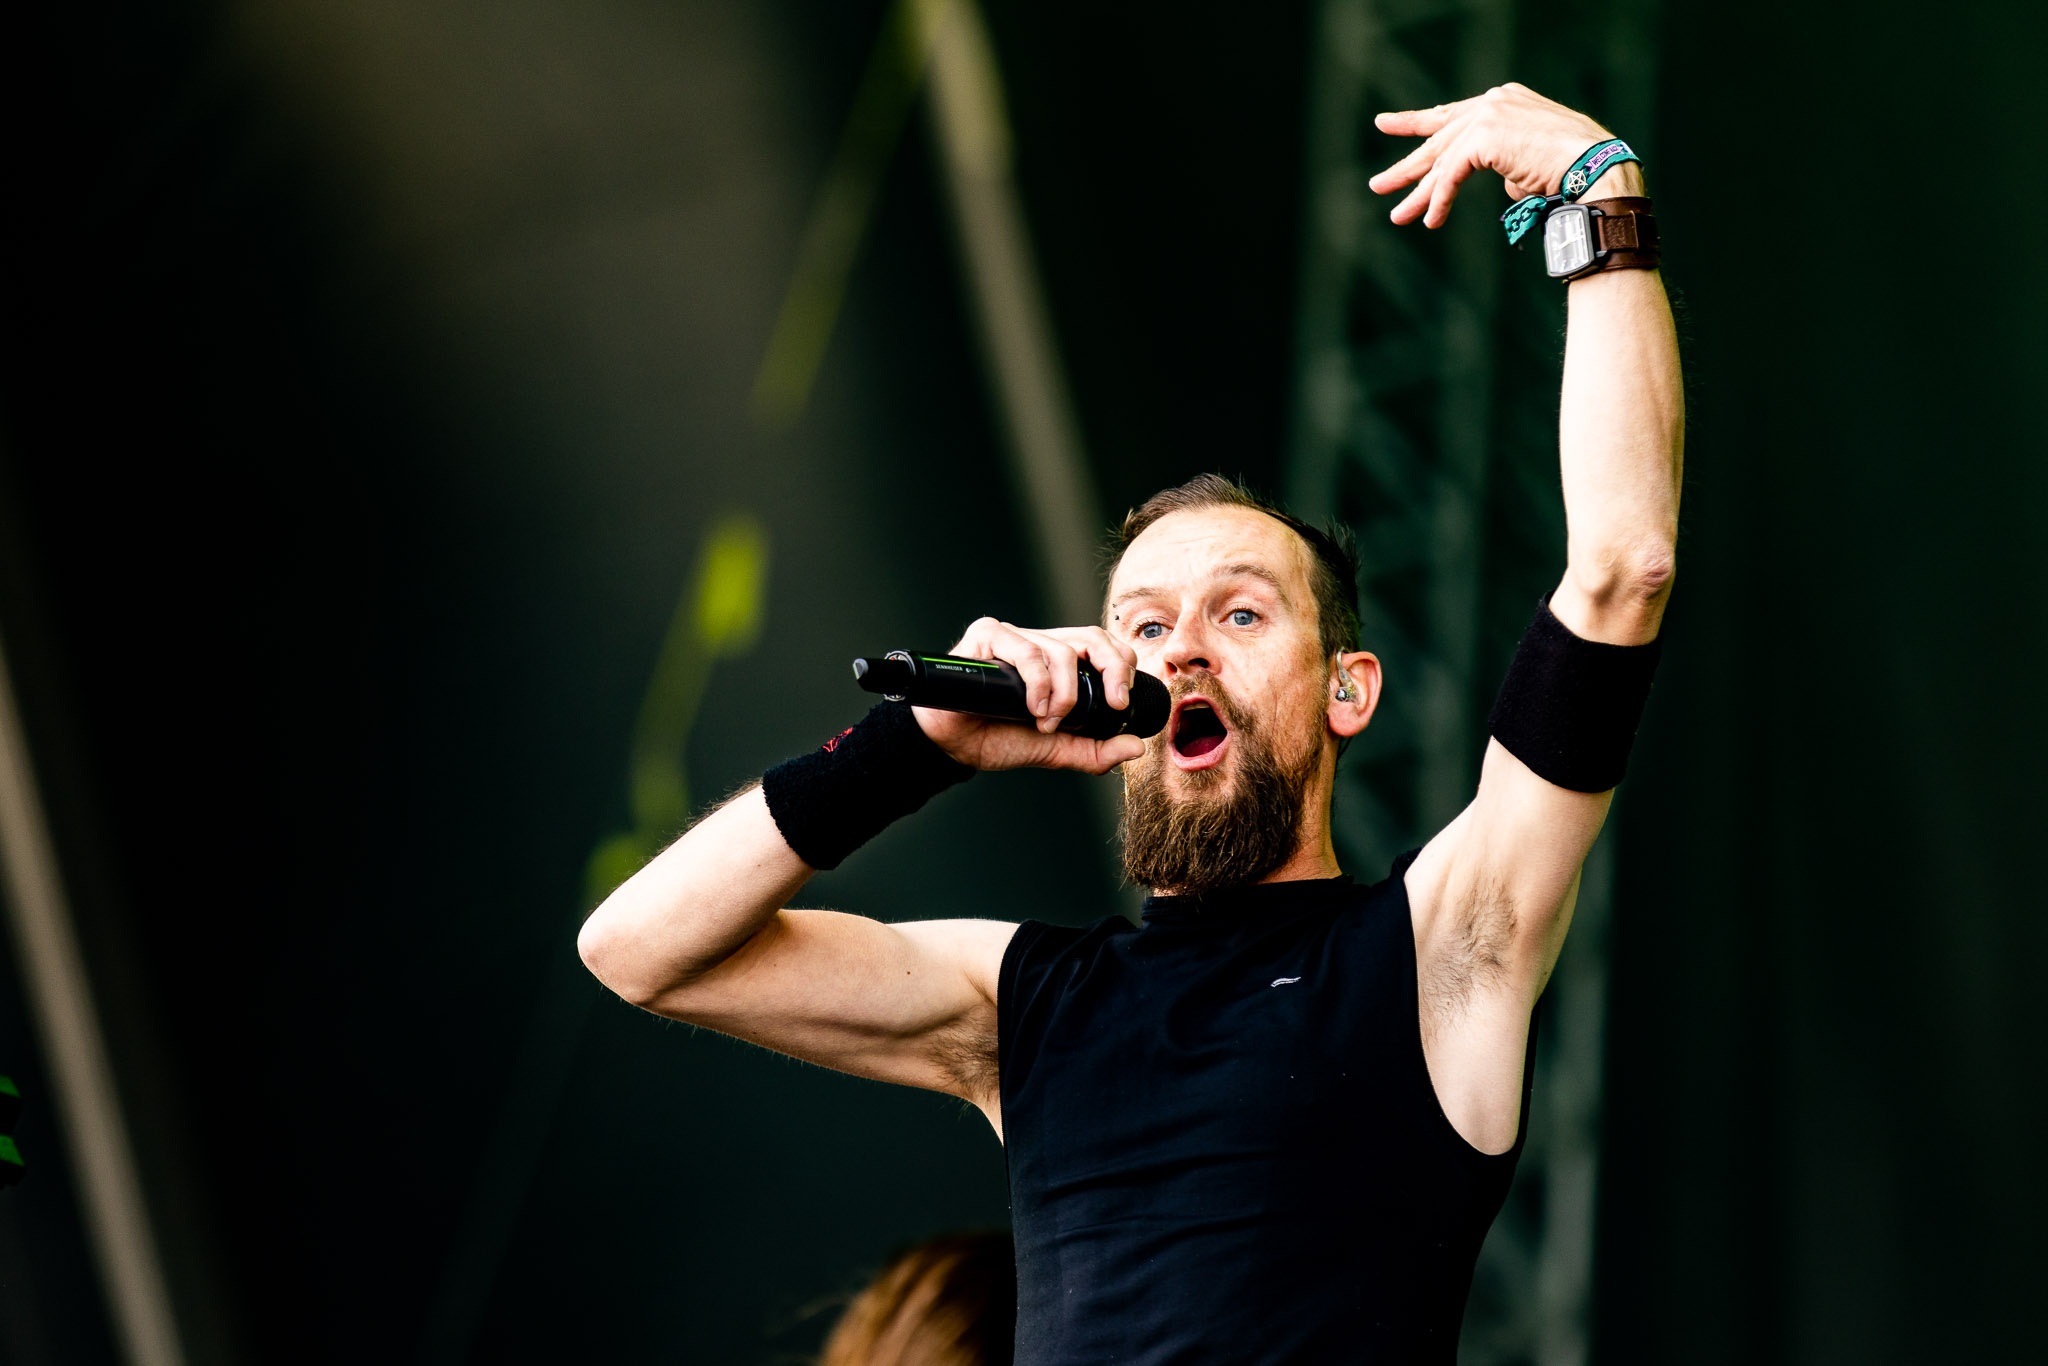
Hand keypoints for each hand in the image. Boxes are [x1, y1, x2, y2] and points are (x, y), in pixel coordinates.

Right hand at [914, 618, 1148, 774]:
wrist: (952, 745)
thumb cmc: (995, 737)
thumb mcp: (1055, 750)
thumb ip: (1094, 750)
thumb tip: (1135, 747)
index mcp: (1058, 662)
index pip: (1103, 646)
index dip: (1122, 666)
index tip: (1122, 703)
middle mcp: (1040, 644)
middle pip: (1092, 637)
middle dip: (1113, 668)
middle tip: (1114, 702)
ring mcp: (1013, 637)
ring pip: (1061, 650)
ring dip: (1064, 694)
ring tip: (1047, 721)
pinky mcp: (987, 636)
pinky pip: (1026, 650)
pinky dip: (1038, 683)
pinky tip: (1032, 707)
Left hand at [1367, 83, 1634, 229]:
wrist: (1595, 166)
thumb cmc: (1572, 170)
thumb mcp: (1529, 163)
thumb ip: (1505, 166)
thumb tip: (1502, 185)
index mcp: (1502, 101)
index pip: (1450, 114)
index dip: (1416, 122)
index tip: (1387, 124)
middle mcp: (1492, 101)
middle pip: (1439, 138)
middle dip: (1408, 166)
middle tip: (1378, 185)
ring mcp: (1488, 114)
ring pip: (1442, 160)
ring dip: (1420, 194)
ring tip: (1398, 216)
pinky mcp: (1485, 135)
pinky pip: (1451, 174)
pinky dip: (1441, 199)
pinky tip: (1432, 220)